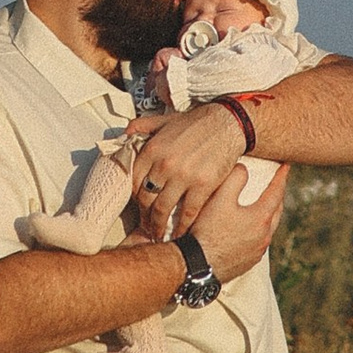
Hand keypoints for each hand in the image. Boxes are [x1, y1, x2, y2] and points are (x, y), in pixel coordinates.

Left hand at [124, 100, 264, 246]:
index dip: (134, 196)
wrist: (227, 123)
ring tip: (157, 233)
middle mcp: (164, 164)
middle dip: (143, 215)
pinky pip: (187, 212)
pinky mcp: (203, 186)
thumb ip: (142, 126)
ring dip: (158, 225)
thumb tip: (125, 133)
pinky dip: (181, 226)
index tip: (137, 205)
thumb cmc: (197, 123)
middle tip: (145, 224)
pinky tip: (179, 233)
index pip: (133, 181)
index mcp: (152, 149)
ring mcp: (183, 176)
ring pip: (163, 209)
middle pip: (145, 198)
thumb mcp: (164, 119)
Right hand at [188, 157, 286, 282]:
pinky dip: (257, 231)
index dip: (281, 177)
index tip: (287, 166)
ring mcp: (257, 252)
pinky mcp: (247, 263)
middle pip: (276, 212)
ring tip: (263, 206)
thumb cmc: (208, 231)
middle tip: (276, 185)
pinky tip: (247, 230)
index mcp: (261, 218)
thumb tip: (244, 168)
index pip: (276, 192)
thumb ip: (234, 178)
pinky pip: (258, 243)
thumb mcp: (219, 198)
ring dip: (268, 215)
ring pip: (268, 229)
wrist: (197, 267)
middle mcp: (264, 237)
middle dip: (277, 196)